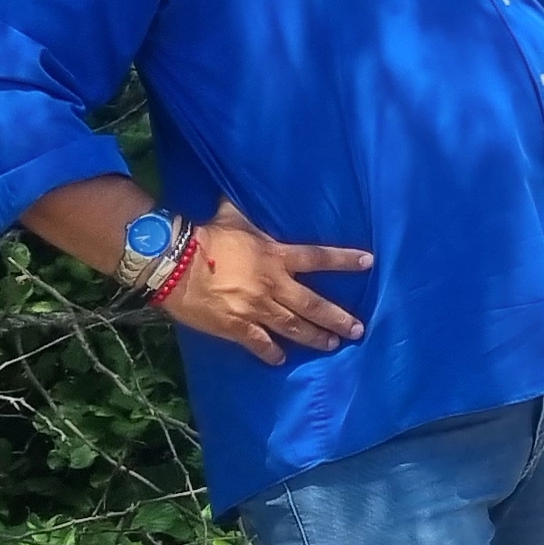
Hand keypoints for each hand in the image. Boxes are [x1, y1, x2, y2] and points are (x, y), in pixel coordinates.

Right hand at [158, 202, 374, 364]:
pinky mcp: (236, 327)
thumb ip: (249, 209)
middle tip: (357, 329)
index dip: (344, 260)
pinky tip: (282, 359)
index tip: (368, 262)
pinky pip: (260, 344)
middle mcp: (273, 285)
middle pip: (313, 304)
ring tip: (332, 345)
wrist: (175, 264)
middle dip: (337, 318)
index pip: (319, 258)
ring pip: (293, 327)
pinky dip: (272, 353)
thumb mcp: (234, 216)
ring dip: (315, 338)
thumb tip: (249, 184)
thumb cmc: (207, 236)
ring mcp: (256, 309)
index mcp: (276, 256)